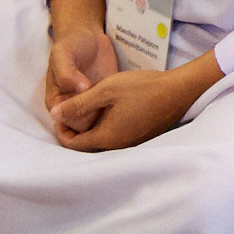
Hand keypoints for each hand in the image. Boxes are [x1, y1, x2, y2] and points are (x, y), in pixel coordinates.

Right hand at [43, 0, 116, 122]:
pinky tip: (127, 97)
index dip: (80, 114)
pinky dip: (118, 109)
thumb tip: (80, 90)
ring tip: (120, 98)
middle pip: (82, 127)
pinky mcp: (105, 98)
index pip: (66, 121)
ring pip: (97, 124)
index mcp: (57, 101)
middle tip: (110, 99)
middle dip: (96, 116)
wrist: (88, 36)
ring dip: (109, 116)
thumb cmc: (71, 45)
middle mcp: (72, 106)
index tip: (93, 98)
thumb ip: (67, 72)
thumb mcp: (63, 54)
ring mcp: (90, 103)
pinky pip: (110, 112)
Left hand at [51, 55, 220, 152]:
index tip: (60, 113)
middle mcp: (118, 146)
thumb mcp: (107, 89)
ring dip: (92, 127)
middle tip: (71, 110)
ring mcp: (131, 142)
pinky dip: (106, 126)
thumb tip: (53, 114)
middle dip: (75, 129)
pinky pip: (116, 136)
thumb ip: (79, 103)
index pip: (73, 144)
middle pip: (87, 144)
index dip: (61, 130)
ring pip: (102, 139)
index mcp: (106, 137)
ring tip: (89, 107)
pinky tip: (110, 108)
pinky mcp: (142, 135)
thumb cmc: (143, 87)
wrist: (180, 89)